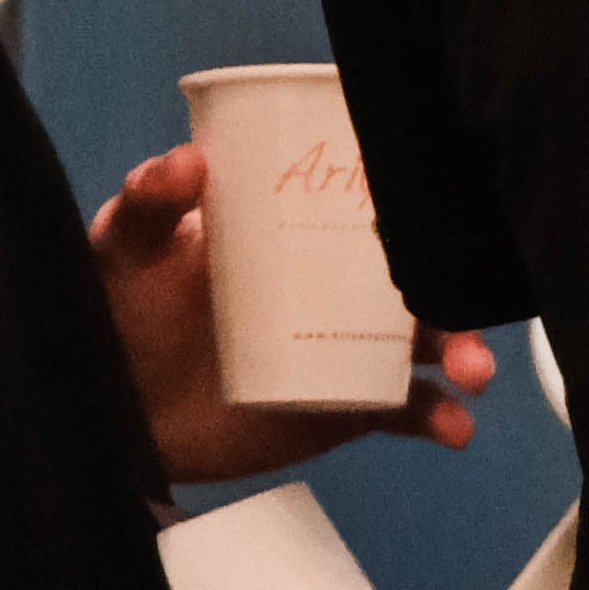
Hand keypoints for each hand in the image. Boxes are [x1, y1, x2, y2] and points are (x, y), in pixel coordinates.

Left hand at [90, 144, 498, 485]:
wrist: (116, 413)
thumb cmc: (123, 309)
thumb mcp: (129, 244)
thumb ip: (150, 201)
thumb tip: (191, 160)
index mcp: (297, 228)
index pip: (372, 203)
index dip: (419, 201)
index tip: (454, 203)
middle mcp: (336, 280)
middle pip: (418, 273)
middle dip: (458, 287)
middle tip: (472, 308)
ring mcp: (346, 347)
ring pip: (426, 340)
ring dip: (464, 350)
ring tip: (472, 374)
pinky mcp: (346, 409)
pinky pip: (406, 411)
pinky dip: (440, 418)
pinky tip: (454, 428)